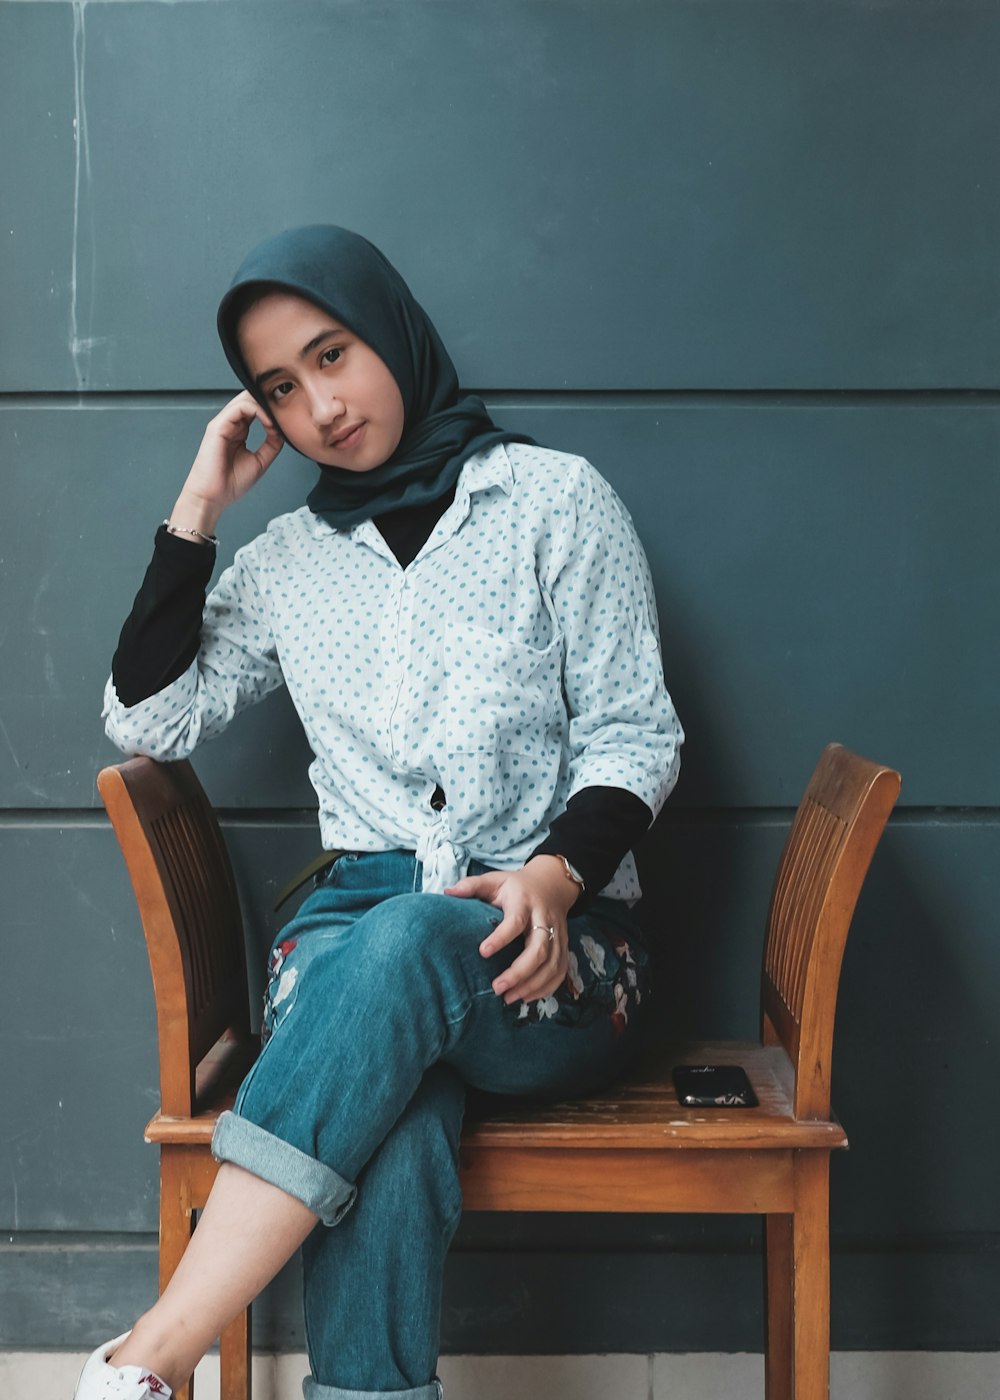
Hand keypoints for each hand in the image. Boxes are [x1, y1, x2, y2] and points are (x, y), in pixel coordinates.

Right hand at [169, 390, 284, 535]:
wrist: (213, 497)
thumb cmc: (230, 484)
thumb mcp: (260, 461)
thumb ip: (271, 445)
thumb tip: (281, 431)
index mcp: (238, 432)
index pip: (255, 409)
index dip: (272, 411)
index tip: (287, 422)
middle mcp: (230, 425)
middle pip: (250, 399)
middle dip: (269, 402)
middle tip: (285, 412)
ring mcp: (223, 424)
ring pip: (245, 399)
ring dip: (265, 406)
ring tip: (278, 420)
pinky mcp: (217, 427)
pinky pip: (239, 408)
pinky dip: (257, 411)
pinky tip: (268, 423)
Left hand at [443, 856, 578, 1003]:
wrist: (552, 884)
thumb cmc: (516, 886)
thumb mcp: (495, 880)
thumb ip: (472, 885)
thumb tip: (447, 893)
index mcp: (524, 902)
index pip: (516, 922)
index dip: (501, 938)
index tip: (483, 952)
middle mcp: (544, 919)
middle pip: (539, 949)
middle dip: (520, 972)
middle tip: (497, 987)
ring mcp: (558, 934)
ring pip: (552, 964)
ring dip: (532, 985)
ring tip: (508, 997)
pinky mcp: (563, 946)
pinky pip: (560, 970)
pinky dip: (546, 987)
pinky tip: (527, 997)